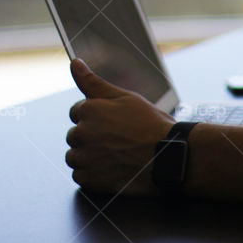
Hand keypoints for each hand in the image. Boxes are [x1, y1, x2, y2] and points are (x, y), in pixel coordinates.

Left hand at [65, 58, 174, 195]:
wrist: (167, 157)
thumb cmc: (151, 125)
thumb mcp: (125, 97)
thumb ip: (94, 82)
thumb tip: (74, 63)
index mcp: (88, 110)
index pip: (78, 111)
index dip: (98, 116)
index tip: (114, 122)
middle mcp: (80, 133)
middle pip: (76, 134)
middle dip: (92, 135)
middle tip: (119, 138)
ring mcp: (83, 158)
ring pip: (75, 155)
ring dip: (89, 155)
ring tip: (116, 154)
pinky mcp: (88, 179)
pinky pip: (80, 175)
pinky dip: (93, 173)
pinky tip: (113, 167)